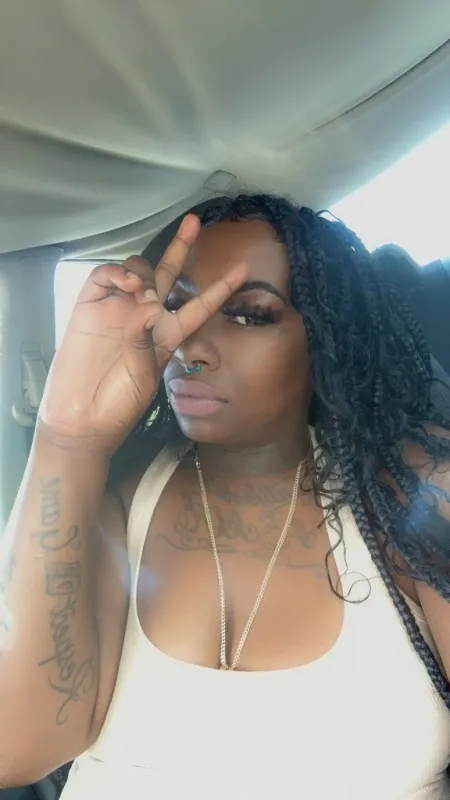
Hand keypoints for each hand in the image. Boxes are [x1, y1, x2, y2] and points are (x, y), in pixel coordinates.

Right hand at [39, 215, 246, 453]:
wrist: (82, 419)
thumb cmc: (119, 405)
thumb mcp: (146, 378)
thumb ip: (147, 342)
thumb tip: (147, 306)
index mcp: (167, 335)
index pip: (198, 305)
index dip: (219, 288)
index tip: (243, 270)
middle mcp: (145, 316)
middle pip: (168, 274)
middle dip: (181, 247)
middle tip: (193, 222)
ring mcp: (117, 309)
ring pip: (138, 270)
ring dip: (147, 273)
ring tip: (144, 292)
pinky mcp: (89, 307)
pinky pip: (105, 277)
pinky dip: (117, 273)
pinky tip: (127, 284)